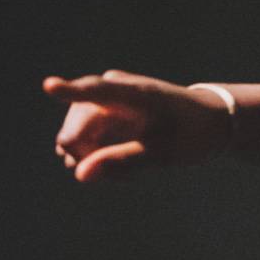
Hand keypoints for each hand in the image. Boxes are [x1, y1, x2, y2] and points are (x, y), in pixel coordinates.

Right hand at [42, 70, 232, 181]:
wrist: (210, 121)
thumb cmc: (193, 133)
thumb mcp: (163, 153)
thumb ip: (122, 161)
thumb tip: (79, 174)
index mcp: (136, 93)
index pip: (98, 91)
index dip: (70, 91)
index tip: (49, 86)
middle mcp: (113, 90)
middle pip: (75, 130)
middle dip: (88, 156)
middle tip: (122, 173)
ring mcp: (104, 101)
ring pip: (76, 139)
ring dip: (96, 158)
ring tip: (131, 165)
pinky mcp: (101, 114)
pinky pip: (84, 142)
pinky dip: (100, 157)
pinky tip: (124, 161)